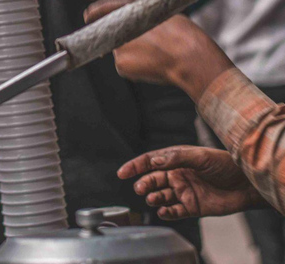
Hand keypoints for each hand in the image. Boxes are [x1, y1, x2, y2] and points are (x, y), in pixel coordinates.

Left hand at [84, 0, 233, 101]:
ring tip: (157, 53)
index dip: (99, 10)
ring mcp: (119, 47)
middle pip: (116, 32)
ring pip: (121, 49)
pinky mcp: (121, 65)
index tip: (89, 15)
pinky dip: (135, 64)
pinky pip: (125, 64)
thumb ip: (146, 16)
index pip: (109, 7)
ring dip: (133, 51)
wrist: (193, 61)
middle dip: (125, 37)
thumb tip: (133, 23)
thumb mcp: (167, 15)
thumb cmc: (186, 38)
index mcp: (134, 10)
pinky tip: (153, 63)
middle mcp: (121, 27)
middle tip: (149, 43)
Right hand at [118, 146, 264, 219]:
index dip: (135, 166)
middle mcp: (176, 175)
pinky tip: (164, 211)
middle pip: (153, 180)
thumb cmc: (225, 164)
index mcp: (176, 160)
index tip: (122, 172)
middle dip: (144, 184)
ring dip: (154, 197)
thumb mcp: (200, 156)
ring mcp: (183, 191)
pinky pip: (175, 211)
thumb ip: (177, 158)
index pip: (150, 162)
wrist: (246, 184)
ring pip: (161, 196)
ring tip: (153, 198)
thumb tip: (154, 160)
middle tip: (140, 188)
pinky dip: (167, 212)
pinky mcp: (191, 206)